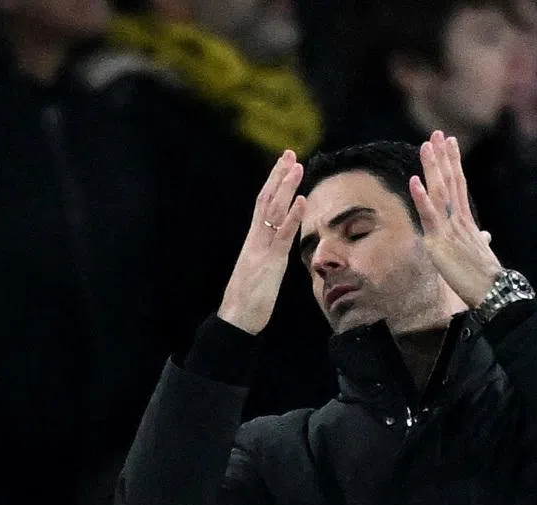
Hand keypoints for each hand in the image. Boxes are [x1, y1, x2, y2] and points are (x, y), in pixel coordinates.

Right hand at [218, 150, 306, 334]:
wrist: (236, 318)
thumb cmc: (247, 301)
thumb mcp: (259, 273)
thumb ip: (266, 257)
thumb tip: (274, 250)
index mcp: (254, 242)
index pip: (264, 206)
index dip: (273, 185)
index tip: (284, 165)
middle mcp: (256, 240)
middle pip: (267, 201)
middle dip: (279, 176)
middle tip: (290, 154)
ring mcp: (262, 249)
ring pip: (273, 212)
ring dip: (286, 188)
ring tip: (297, 167)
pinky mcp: (270, 262)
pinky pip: (282, 236)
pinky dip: (292, 217)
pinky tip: (300, 201)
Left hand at [409, 131, 502, 309]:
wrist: (492, 291)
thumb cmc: (487, 277)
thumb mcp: (481, 253)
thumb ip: (480, 240)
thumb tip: (486, 235)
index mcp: (466, 222)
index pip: (459, 185)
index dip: (454, 163)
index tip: (450, 143)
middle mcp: (459, 220)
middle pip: (450, 181)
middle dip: (443, 157)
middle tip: (438, 133)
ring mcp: (450, 228)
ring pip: (440, 191)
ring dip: (433, 167)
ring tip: (426, 145)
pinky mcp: (440, 241)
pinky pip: (429, 215)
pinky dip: (421, 197)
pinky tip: (414, 180)